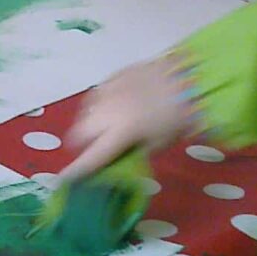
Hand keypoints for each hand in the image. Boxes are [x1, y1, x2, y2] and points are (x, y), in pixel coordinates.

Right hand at [62, 58, 194, 180]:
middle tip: (95, 146)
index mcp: (119, 133)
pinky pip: (98, 93)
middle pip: (78, 132)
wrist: (191, 78)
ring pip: (85, 111)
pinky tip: (116, 104)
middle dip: (82, 142)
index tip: (65, 180)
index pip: (90, 158)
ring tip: (107, 123)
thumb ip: (132, 152)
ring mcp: (107, 91)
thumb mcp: (157, 144)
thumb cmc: (178, 117)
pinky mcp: (113, 75)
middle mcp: (106, 112)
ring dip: (91, 122)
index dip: (77, 171)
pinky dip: (102, 103)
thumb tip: (117, 158)